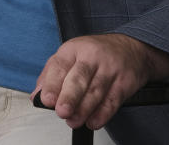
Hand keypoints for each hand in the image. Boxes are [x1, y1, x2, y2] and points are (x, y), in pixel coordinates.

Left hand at [33, 34, 168, 130]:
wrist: (131, 48)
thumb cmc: (96, 54)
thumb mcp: (70, 55)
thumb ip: (51, 75)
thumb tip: (37, 96)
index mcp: (74, 49)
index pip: (60, 65)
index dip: (52, 84)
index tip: (46, 100)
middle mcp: (92, 56)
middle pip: (80, 78)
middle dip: (69, 97)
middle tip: (62, 111)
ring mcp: (110, 68)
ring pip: (96, 91)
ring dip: (84, 110)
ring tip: (73, 120)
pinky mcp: (124, 82)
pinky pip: (112, 100)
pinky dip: (102, 114)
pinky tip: (93, 121)